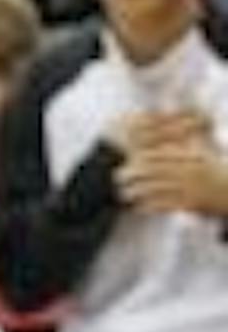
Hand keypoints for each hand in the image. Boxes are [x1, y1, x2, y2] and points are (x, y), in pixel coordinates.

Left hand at [113, 109, 227, 219]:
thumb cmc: (214, 170)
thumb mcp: (202, 151)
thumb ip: (184, 140)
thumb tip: (167, 123)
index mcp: (188, 156)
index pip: (159, 155)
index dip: (139, 158)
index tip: (126, 160)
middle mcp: (187, 170)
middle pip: (153, 171)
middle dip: (133, 174)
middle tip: (118, 176)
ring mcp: (189, 188)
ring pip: (156, 189)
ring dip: (137, 192)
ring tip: (124, 193)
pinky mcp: (190, 204)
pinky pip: (165, 205)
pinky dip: (149, 206)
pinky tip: (138, 207)